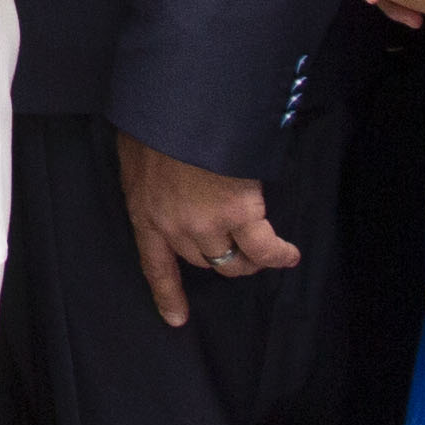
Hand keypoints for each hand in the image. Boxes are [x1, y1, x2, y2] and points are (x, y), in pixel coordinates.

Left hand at [115, 131, 303, 329]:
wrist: (177, 105)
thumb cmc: (152, 118)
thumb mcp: (135, 150)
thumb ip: (147, 172)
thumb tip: (157, 171)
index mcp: (144, 213)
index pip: (154, 265)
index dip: (167, 295)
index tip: (176, 320)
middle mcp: (173, 227)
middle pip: (199, 260)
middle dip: (216, 258)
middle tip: (234, 250)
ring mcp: (206, 223)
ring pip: (232, 260)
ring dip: (249, 261)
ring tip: (264, 254)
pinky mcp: (239, 212)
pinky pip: (262, 247)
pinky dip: (278, 254)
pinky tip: (289, 255)